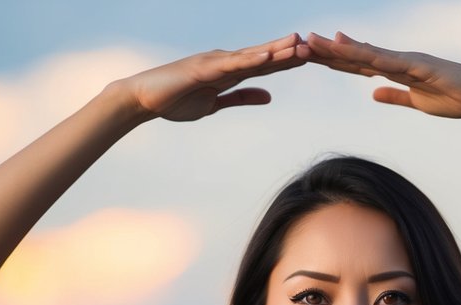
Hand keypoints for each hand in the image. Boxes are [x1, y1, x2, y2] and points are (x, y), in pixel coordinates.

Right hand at [116, 34, 309, 121]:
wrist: (145, 100)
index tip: (312, 57)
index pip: (265, 66)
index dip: (288, 61)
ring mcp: (215, 62)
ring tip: (299, 44)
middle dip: (289, 52)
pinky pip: (231, 64)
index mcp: (230, 72)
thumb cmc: (176, 100)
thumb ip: (242, 98)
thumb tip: (269, 96)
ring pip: (252, 56)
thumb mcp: (216, 104)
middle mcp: (225, 62)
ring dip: (275, 50)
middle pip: (264, 56)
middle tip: (315, 45)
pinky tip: (267, 56)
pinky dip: (250, 59)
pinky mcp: (203, 68)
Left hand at [304, 31, 460, 119]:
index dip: (332, 60)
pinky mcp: (416, 66)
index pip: (357, 65)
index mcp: (395, 70)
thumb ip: (394, 95)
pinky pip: (385, 60)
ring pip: (364, 53)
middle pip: (354, 55)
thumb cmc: (454, 99)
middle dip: (325, 51)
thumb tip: (373, 92)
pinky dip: (364, 53)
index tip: (309, 56)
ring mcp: (405, 61)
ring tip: (312, 41)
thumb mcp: (416, 102)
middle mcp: (396, 60)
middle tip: (297, 43)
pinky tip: (346, 47)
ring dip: (336, 48)